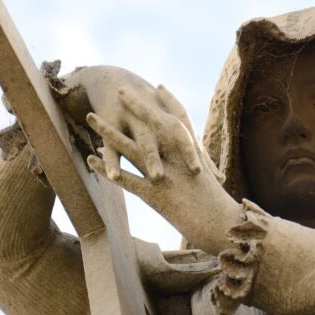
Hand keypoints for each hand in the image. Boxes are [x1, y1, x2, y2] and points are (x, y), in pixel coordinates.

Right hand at [62, 66, 217, 181]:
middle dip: (184, 151)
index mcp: (171, 120)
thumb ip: (196, 154)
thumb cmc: (152, 117)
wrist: (115, 84)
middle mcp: (155, 118)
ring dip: (151, 157)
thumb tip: (221, 179)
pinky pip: (111, 145)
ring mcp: (133, 119)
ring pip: (144, 140)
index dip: (203, 155)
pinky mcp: (111, 124)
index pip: (190, 137)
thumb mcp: (173, 129)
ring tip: (158, 177)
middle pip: (173, 135)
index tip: (215, 177)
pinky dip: (111, 160)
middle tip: (195, 172)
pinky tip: (112, 176)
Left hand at [86, 84, 240, 254]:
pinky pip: (126, 178)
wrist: (224, 228)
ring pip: (132, 147)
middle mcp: (178, 159)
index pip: (181, 121)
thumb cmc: (221, 212)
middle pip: (153, 125)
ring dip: (108, 131)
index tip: (159, 87)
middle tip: (120, 89)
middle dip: (136, 105)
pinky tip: (90, 158)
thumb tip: (195, 169)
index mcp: (193, 155)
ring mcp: (166, 175)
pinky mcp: (155, 195)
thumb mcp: (208, 187)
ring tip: (91, 117)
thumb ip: (196, 174)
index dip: (170, 103)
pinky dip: (108, 168)